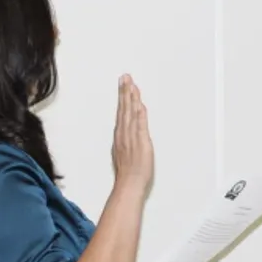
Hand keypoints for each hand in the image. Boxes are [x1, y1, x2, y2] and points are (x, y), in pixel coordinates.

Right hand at [112, 74, 153, 193]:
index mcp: (120, 136)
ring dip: (131, 98)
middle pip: (124, 109)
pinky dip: (139, 113)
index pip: (121, 112)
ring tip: (131, 84)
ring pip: (131, 113)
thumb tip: (124, 132)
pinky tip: (139, 103)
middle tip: (126, 77)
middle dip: (125, 92)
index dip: (122, 98)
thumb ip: (124, 141)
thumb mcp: (122, 154)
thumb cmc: (127, 174)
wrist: (129, 184)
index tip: (123, 85)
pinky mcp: (141, 142)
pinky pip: (140, 124)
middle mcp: (124, 134)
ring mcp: (132, 137)